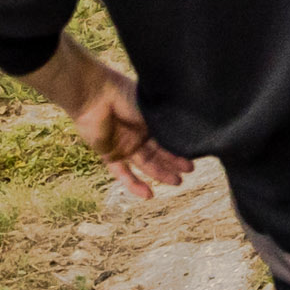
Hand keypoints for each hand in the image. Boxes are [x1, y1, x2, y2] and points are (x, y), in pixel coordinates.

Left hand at [56, 59, 191, 195]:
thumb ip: (165, 123)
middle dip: (174, 163)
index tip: (194, 157)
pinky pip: (122, 173)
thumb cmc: (123, 94)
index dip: (179, 149)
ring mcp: (124, 145)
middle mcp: (138, 134)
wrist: (94, 95)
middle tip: (190, 171)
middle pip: (158, 152)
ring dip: (160, 174)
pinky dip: (134, 184)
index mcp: (148, 120)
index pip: (166, 138)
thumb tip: (187, 132)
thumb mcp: (150, 109)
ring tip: (177, 182)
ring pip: (145, 164)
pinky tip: (148, 195)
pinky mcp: (109, 154)